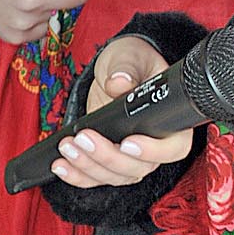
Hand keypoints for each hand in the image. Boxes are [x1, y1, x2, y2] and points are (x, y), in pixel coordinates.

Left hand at [51, 35, 194, 187]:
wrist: (114, 71)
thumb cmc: (132, 63)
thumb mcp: (130, 56)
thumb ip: (127, 68)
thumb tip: (119, 83)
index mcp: (171, 122)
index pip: (173, 148)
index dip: (152, 151)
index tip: (127, 142)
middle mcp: (154, 146)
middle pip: (138, 168)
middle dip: (107, 156)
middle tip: (84, 137)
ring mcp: (131, 158)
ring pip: (114, 176)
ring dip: (88, 166)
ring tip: (67, 147)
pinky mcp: (108, 161)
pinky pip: (96, 177)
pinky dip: (77, 175)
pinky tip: (60, 166)